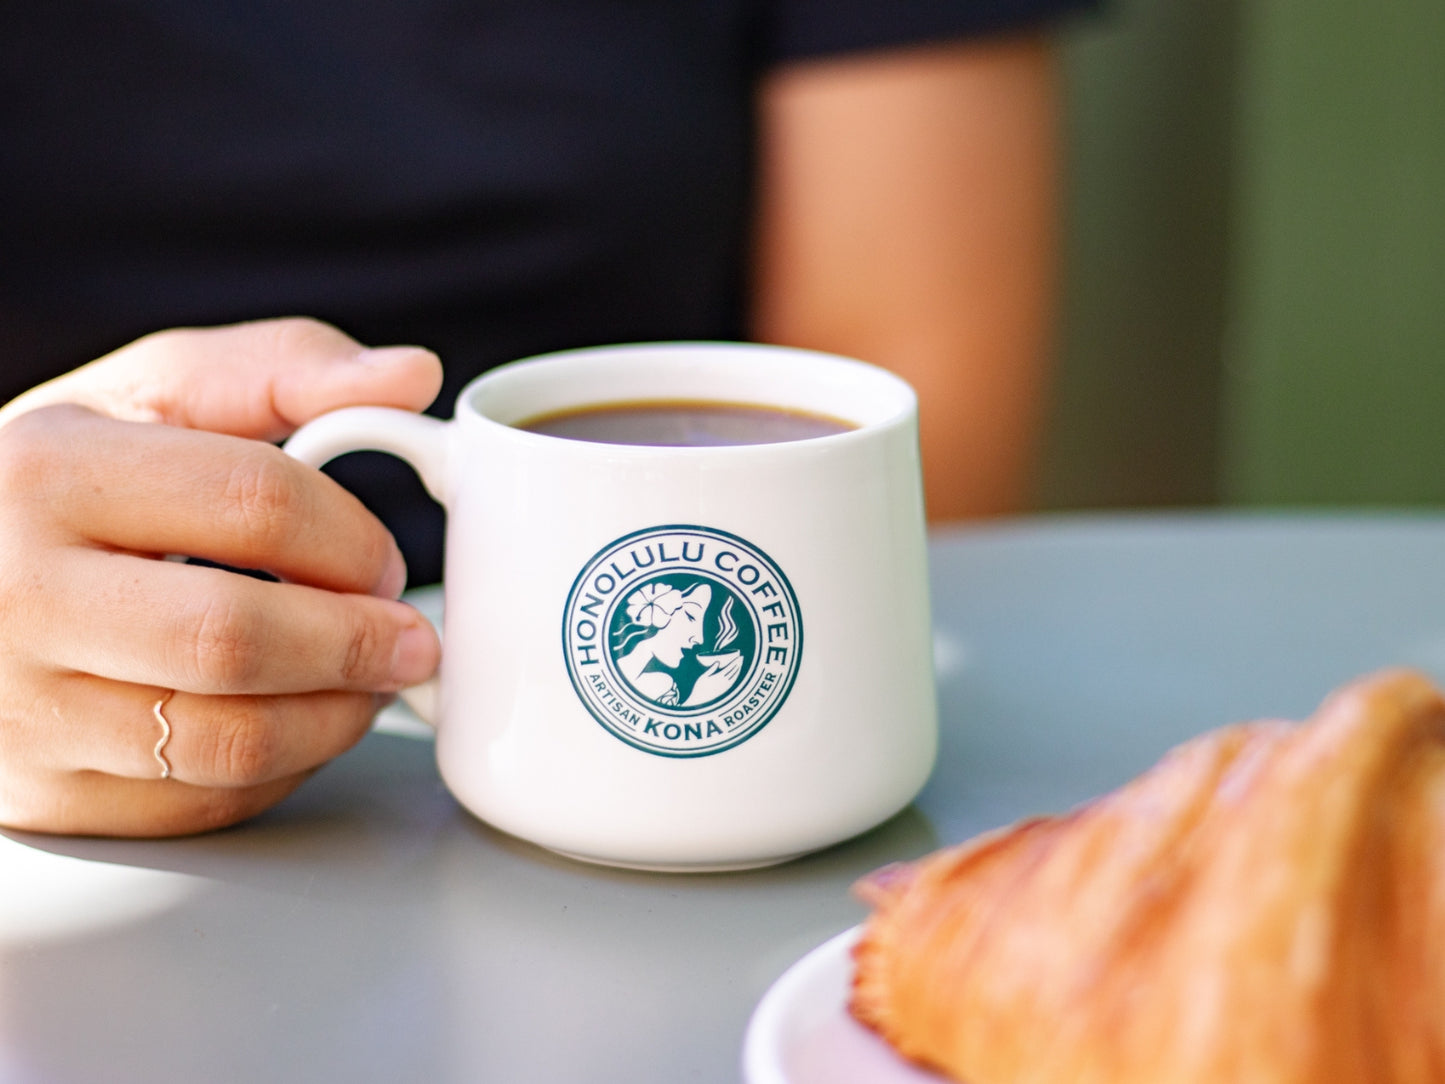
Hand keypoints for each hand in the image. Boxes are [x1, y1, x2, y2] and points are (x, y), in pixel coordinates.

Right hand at [0, 318, 444, 836]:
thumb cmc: (61, 482)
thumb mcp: (148, 394)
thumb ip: (282, 370)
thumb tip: (412, 374)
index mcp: (45, 472)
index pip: (252, 504)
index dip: (352, 539)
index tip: (383, 562)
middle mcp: (13, 594)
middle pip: (235, 638)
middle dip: (358, 644)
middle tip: (408, 641)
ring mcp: (16, 709)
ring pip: (226, 741)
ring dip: (335, 718)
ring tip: (367, 684)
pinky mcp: (38, 793)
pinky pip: (199, 804)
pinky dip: (281, 772)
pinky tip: (297, 724)